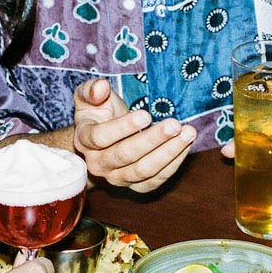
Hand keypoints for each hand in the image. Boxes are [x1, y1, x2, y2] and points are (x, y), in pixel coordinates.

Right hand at [73, 79, 196, 192]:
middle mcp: (98, 164)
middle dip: (152, 139)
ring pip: (144, 170)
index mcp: (84, 141)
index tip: (146, 115)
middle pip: (126, 155)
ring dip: (168, 152)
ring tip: (187, 133)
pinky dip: (173, 163)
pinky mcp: (136, 186)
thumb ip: (91, 90)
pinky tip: (185, 145)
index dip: (123, 127)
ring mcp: (117, 178)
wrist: (102, 141)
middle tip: (174, 124)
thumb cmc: (98, 114)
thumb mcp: (89, 97)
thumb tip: (101, 87)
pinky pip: (156, 179)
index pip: (100, 137)